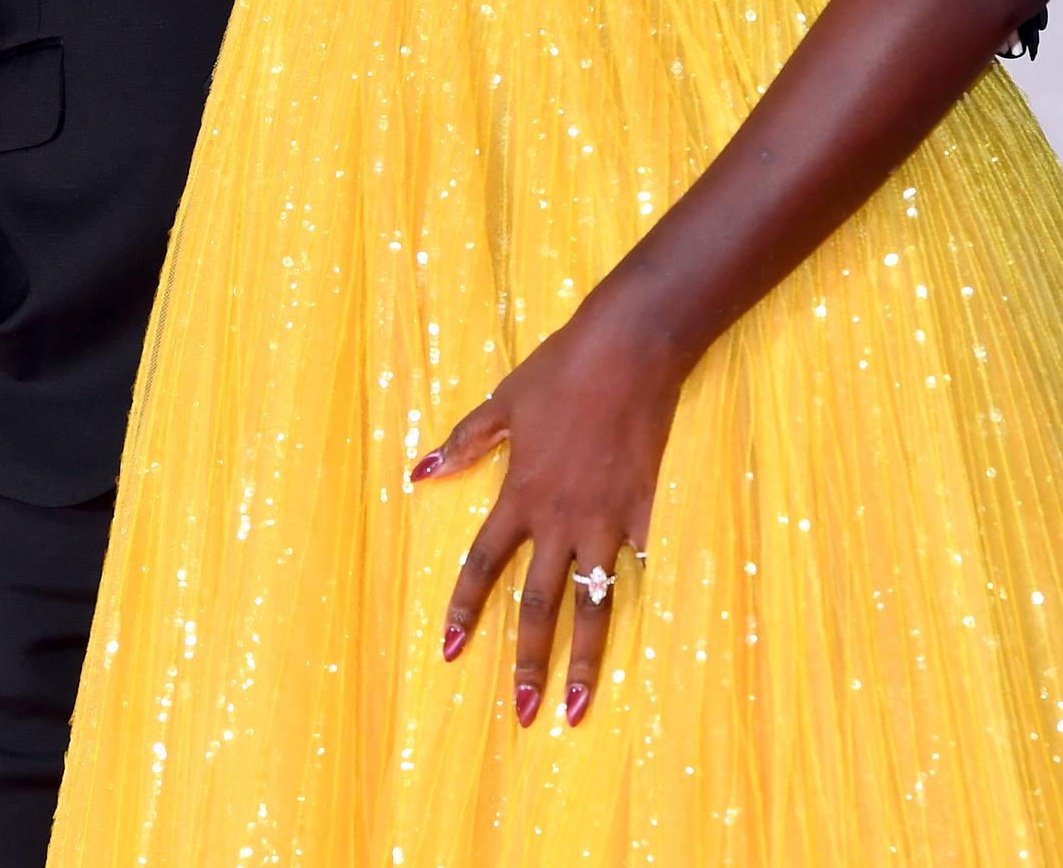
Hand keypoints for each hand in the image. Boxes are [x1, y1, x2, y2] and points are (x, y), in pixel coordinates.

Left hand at [411, 308, 681, 727]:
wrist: (628, 349)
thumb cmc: (560, 370)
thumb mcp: (503, 403)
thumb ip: (464, 443)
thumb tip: (418, 471)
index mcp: (519, 494)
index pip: (483, 566)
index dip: (464, 610)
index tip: (449, 652)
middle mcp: (559, 519)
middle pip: (538, 605)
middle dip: (529, 663)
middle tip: (524, 714)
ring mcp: (605, 520)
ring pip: (592, 603)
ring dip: (585, 659)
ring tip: (579, 707)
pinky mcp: (644, 511)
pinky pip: (639, 565)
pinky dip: (638, 597)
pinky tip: (643, 641)